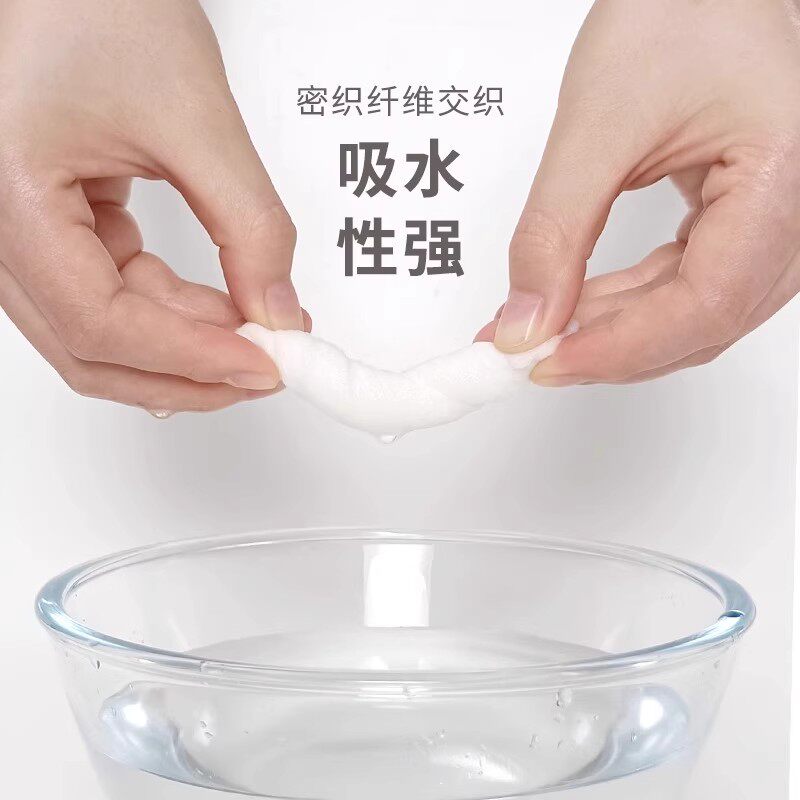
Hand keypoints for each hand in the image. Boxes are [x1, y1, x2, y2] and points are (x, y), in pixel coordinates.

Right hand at [0, 0, 306, 413]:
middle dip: (186, 372)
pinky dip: (172, 315)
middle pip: (93, 348)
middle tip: (262, 371)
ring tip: (254, 341)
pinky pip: (113, 298)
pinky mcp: (60, 230)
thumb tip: (277, 308)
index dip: (187, 356)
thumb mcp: (193, 116)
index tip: (259, 364)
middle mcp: (2, 227)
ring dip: (182, 350)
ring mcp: (27, 235)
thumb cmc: (96, 5)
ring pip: (103, 333)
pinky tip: (221, 314)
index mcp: (8, 196)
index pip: (99, 321)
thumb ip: (248, 223)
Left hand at [478, 0, 799, 385]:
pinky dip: (628, 304)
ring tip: (542, 330)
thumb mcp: (600, 122)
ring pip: (694, 314)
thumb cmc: (682, 9)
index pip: (705, 304)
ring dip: (613, 332)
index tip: (545, 360)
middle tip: (529, 354)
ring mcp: (775, 220)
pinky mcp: (743, 220)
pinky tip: (578, 304)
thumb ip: (556, 231)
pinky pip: (688, 285)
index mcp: (785, 177)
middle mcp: (798, 211)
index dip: (619, 347)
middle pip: (702, 323)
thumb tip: (528, 321)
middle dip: (608, 349)